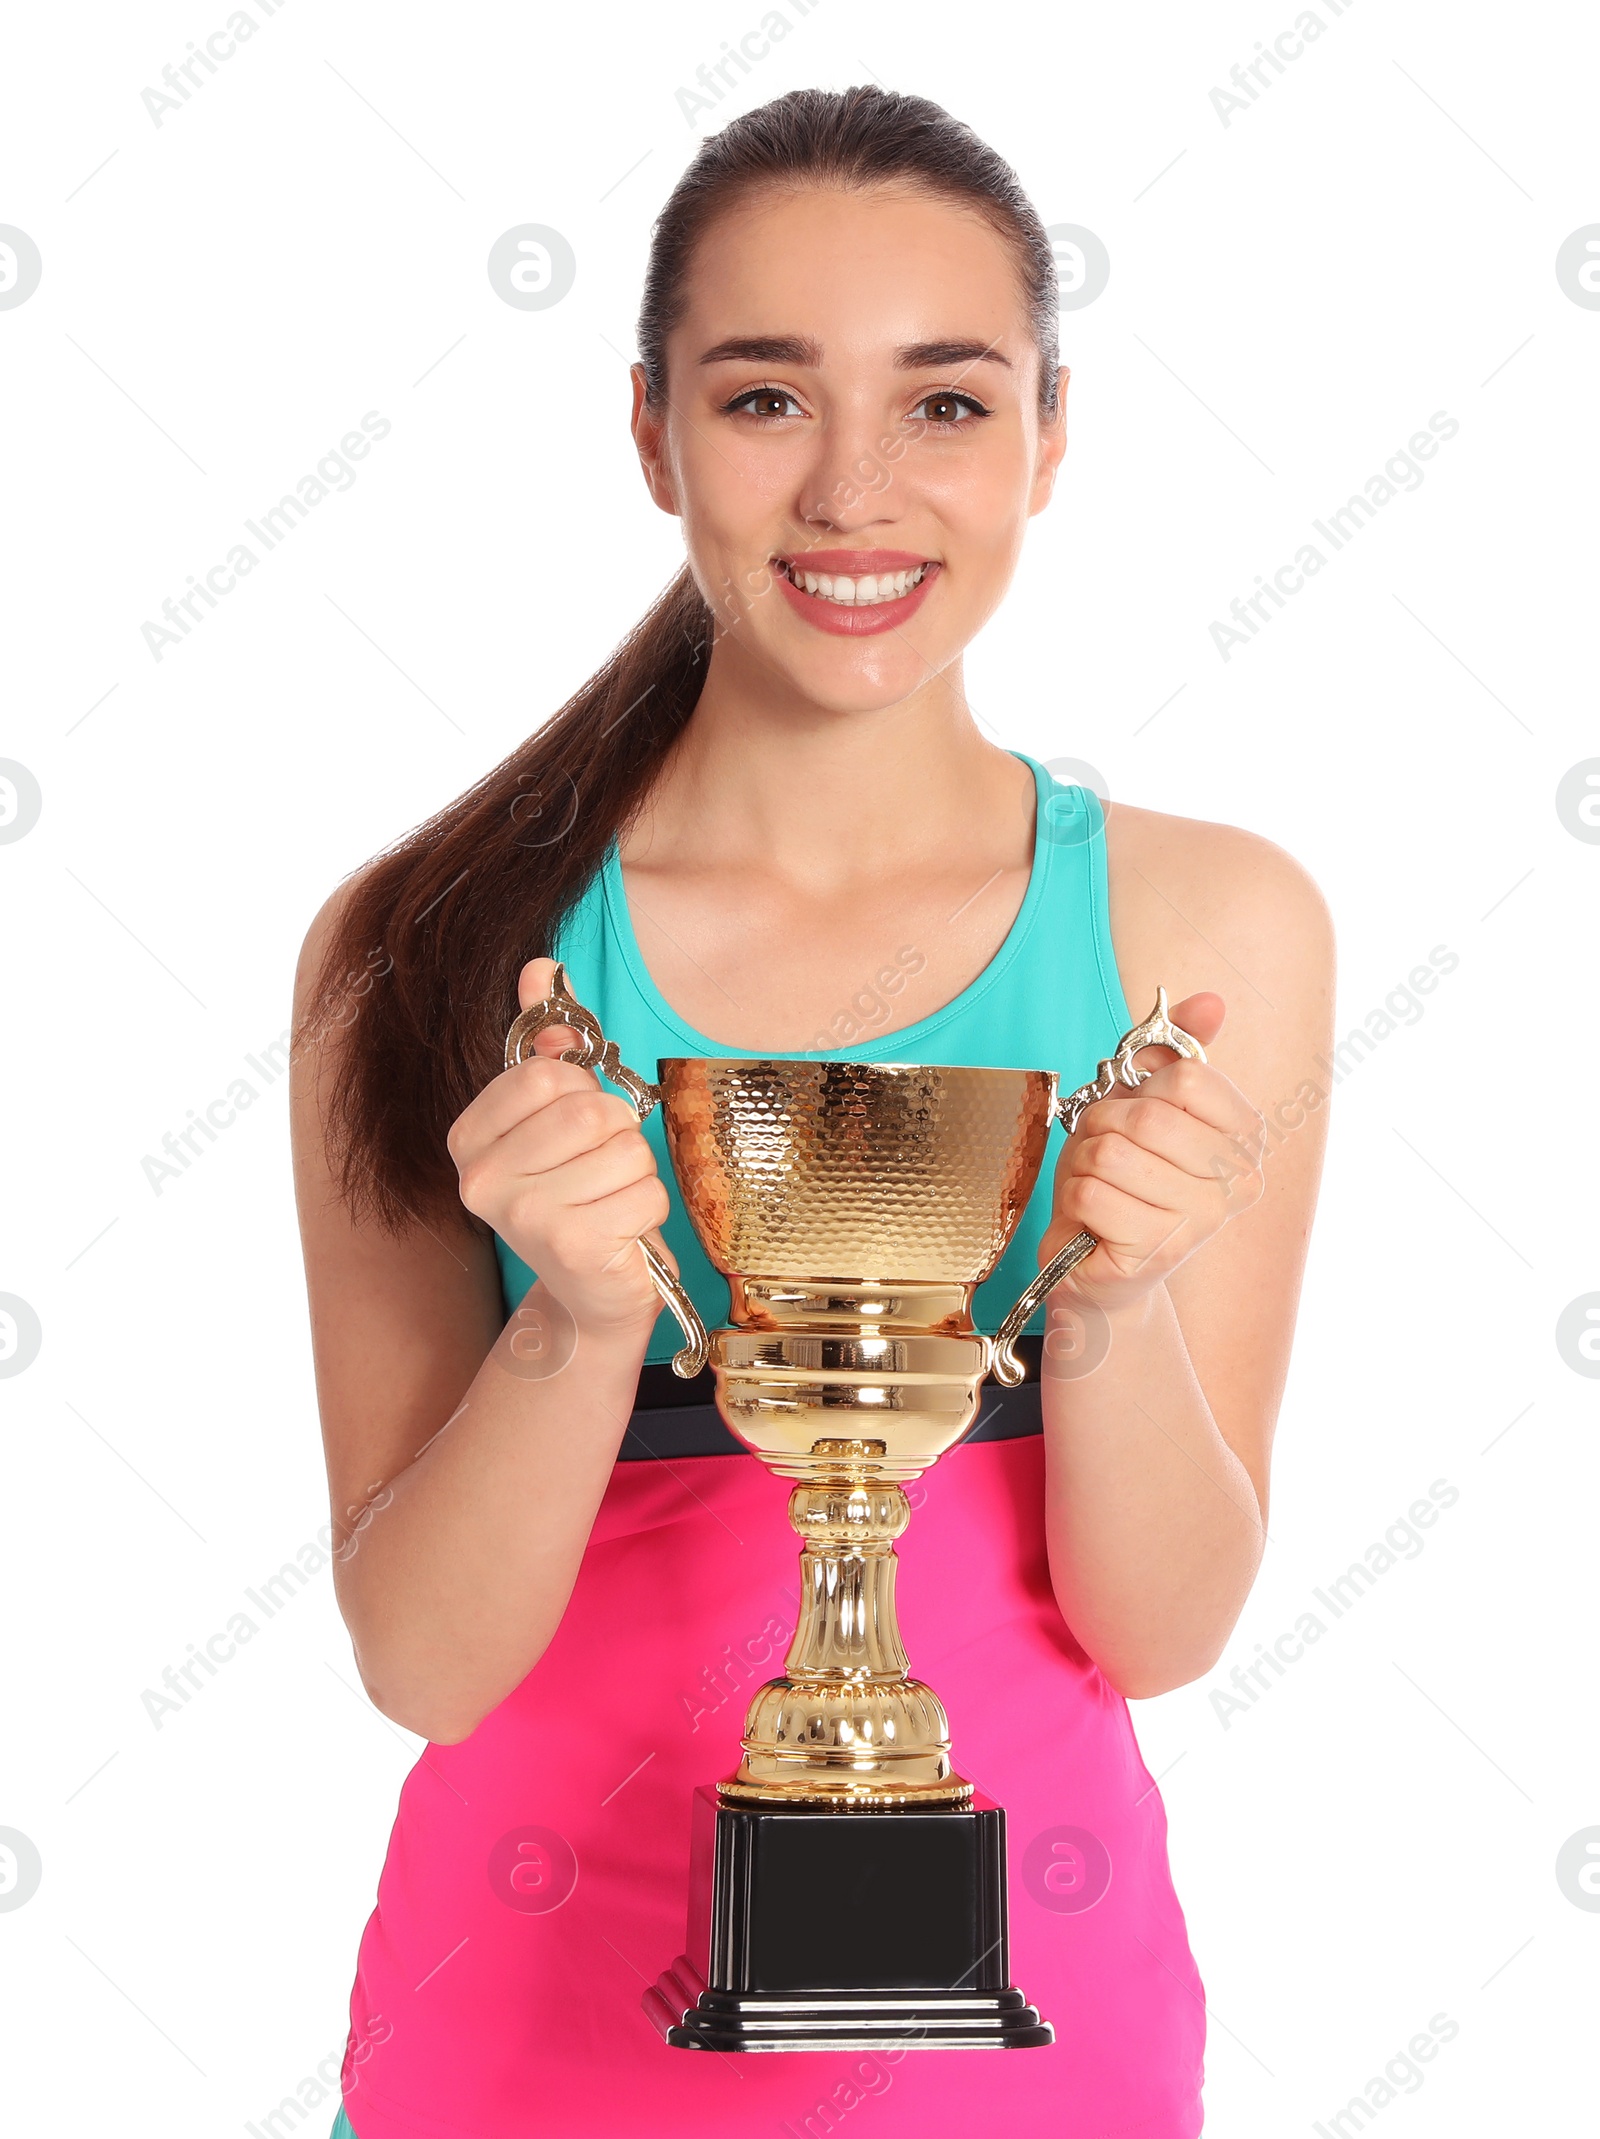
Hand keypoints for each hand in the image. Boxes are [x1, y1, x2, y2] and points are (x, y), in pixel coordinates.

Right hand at [447, 957, 674, 1334]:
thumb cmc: (577, 1197)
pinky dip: (648, 1211)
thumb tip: (541, 966)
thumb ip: (545, 1045)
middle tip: (600, 1170)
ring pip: (625, 1151)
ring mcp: (522, 1216)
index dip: (580, 1094)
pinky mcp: (571, 1245)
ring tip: (610, 1203)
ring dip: (636, 1175)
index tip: (573, 1129)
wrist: (590, 1295)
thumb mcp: (554, 1119)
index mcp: (468, 1139)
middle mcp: (480, 1180)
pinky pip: (646, 1193)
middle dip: (617, 1134)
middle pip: (590, 1110)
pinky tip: (621, 1233)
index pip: (546, 1074)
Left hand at [1038, 992, 1265, 1315]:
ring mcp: (1203, 1220)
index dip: (1141, 1088)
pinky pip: (1091, 1192)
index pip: (1189, 1077)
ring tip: (1099, 1185)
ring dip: (1085, 1164)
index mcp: (1245, 1138)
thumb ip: (1176, 1048)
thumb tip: (1212, 1000)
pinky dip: (1075, 1197)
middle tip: (1103, 1152)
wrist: (1100, 1264)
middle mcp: (1239, 1181)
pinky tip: (1093, 1218)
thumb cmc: (1122, 1179)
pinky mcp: (1159, 1250)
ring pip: (1111, 1153)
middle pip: (1146, 1116)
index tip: (1135, 1112)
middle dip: (1102, 1126)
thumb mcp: (1141, 1102)